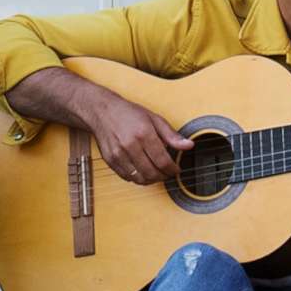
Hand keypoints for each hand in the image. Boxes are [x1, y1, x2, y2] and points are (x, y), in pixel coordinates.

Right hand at [76, 85, 190, 185]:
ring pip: (139, 178)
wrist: (102, 111)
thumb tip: (188, 145)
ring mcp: (118, 154)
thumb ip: (171, 135)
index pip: (163, 161)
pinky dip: (137, 177)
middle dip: (163, 176)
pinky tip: (142, 170)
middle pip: (152, 173)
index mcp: (144, 133)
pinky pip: (127, 177)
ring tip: (156, 172)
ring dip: (151, 179)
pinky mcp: (110, 160)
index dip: (173, 169)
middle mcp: (130, 145)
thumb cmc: (129, 113)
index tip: (176, 169)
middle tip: (167, 172)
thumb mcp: (154, 119)